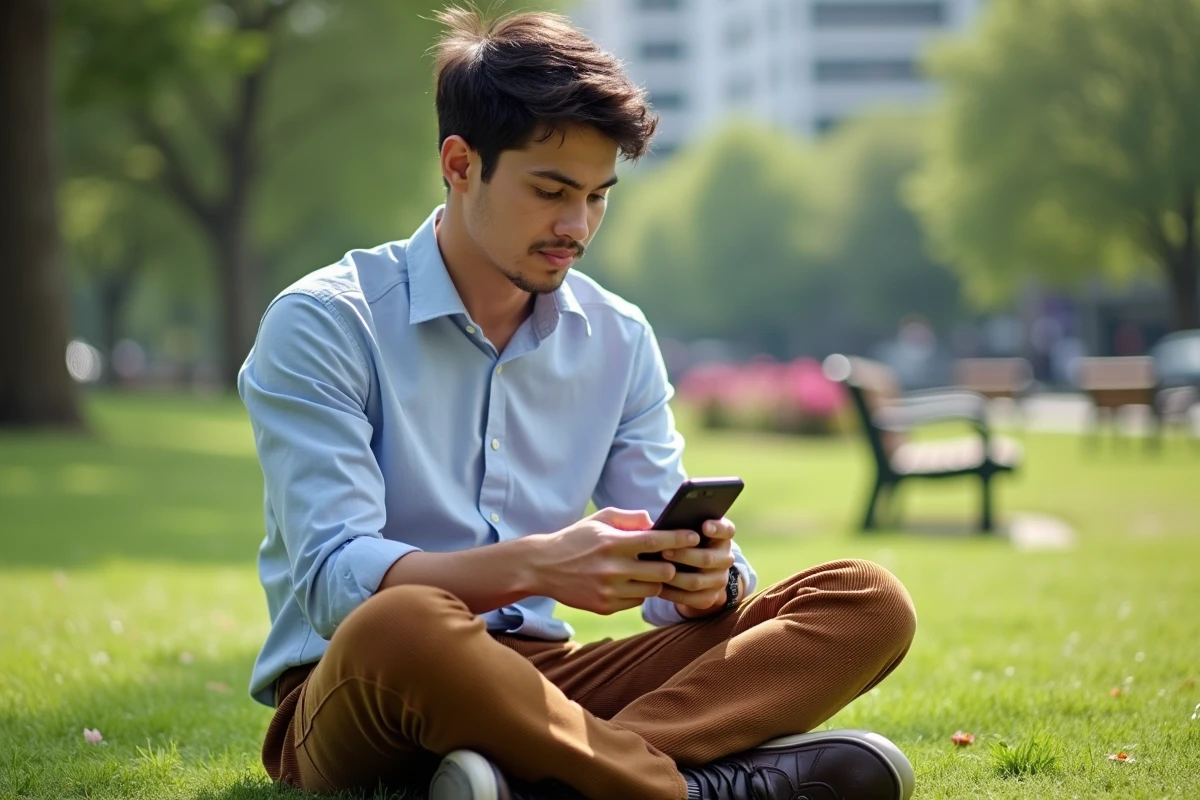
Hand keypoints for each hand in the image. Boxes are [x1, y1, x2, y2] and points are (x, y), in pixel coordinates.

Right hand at [526, 508, 698, 615]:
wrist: (542, 566)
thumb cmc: (576, 539)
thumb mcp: (598, 519)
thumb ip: (629, 518)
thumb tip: (656, 522)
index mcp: (612, 543)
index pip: (656, 541)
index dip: (679, 539)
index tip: (695, 536)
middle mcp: (612, 568)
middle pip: (662, 570)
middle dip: (671, 564)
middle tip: (674, 558)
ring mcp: (609, 590)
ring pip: (652, 589)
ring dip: (656, 579)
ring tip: (652, 569)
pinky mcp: (605, 606)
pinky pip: (637, 600)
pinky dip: (639, 591)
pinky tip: (632, 581)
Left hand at [657, 517, 739, 618]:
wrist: (699, 572)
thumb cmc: (687, 544)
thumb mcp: (690, 531)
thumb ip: (681, 524)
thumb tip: (652, 521)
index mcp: (722, 538)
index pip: (727, 530)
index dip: (717, 528)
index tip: (704, 526)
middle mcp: (725, 558)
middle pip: (707, 558)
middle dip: (684, 555)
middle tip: (664, 551)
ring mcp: (720, 580)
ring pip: (697, 581)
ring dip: (675, 577)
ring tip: (657, 570)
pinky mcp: (710, 598)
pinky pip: (691, 599)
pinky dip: (672, 593)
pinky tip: (658, 586)